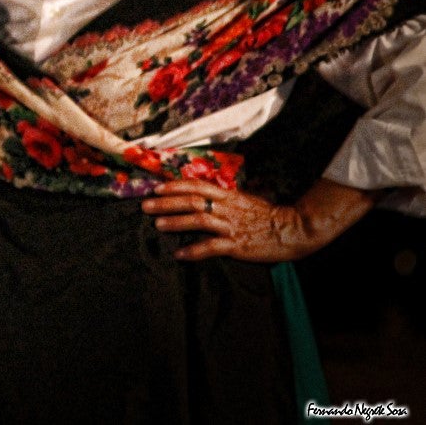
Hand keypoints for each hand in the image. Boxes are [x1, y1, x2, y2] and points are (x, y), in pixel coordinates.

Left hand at [140, 177, 379, 262]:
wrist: (294, 230)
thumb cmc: (269, 215)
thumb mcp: (245, 200)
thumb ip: (225, 198)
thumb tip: (203, 195)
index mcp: (229, 195)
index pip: (197, 185)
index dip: (175, 186)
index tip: (156, 188)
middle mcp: (227, 208)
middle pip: (192, 201)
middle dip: (166, 203)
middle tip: (145, 205)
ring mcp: (232, 226)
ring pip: (198, 220)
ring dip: (175, 222)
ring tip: (157, 224)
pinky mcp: (237, 245)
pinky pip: (212, 247)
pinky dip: (194, 251)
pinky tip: (179, 254)